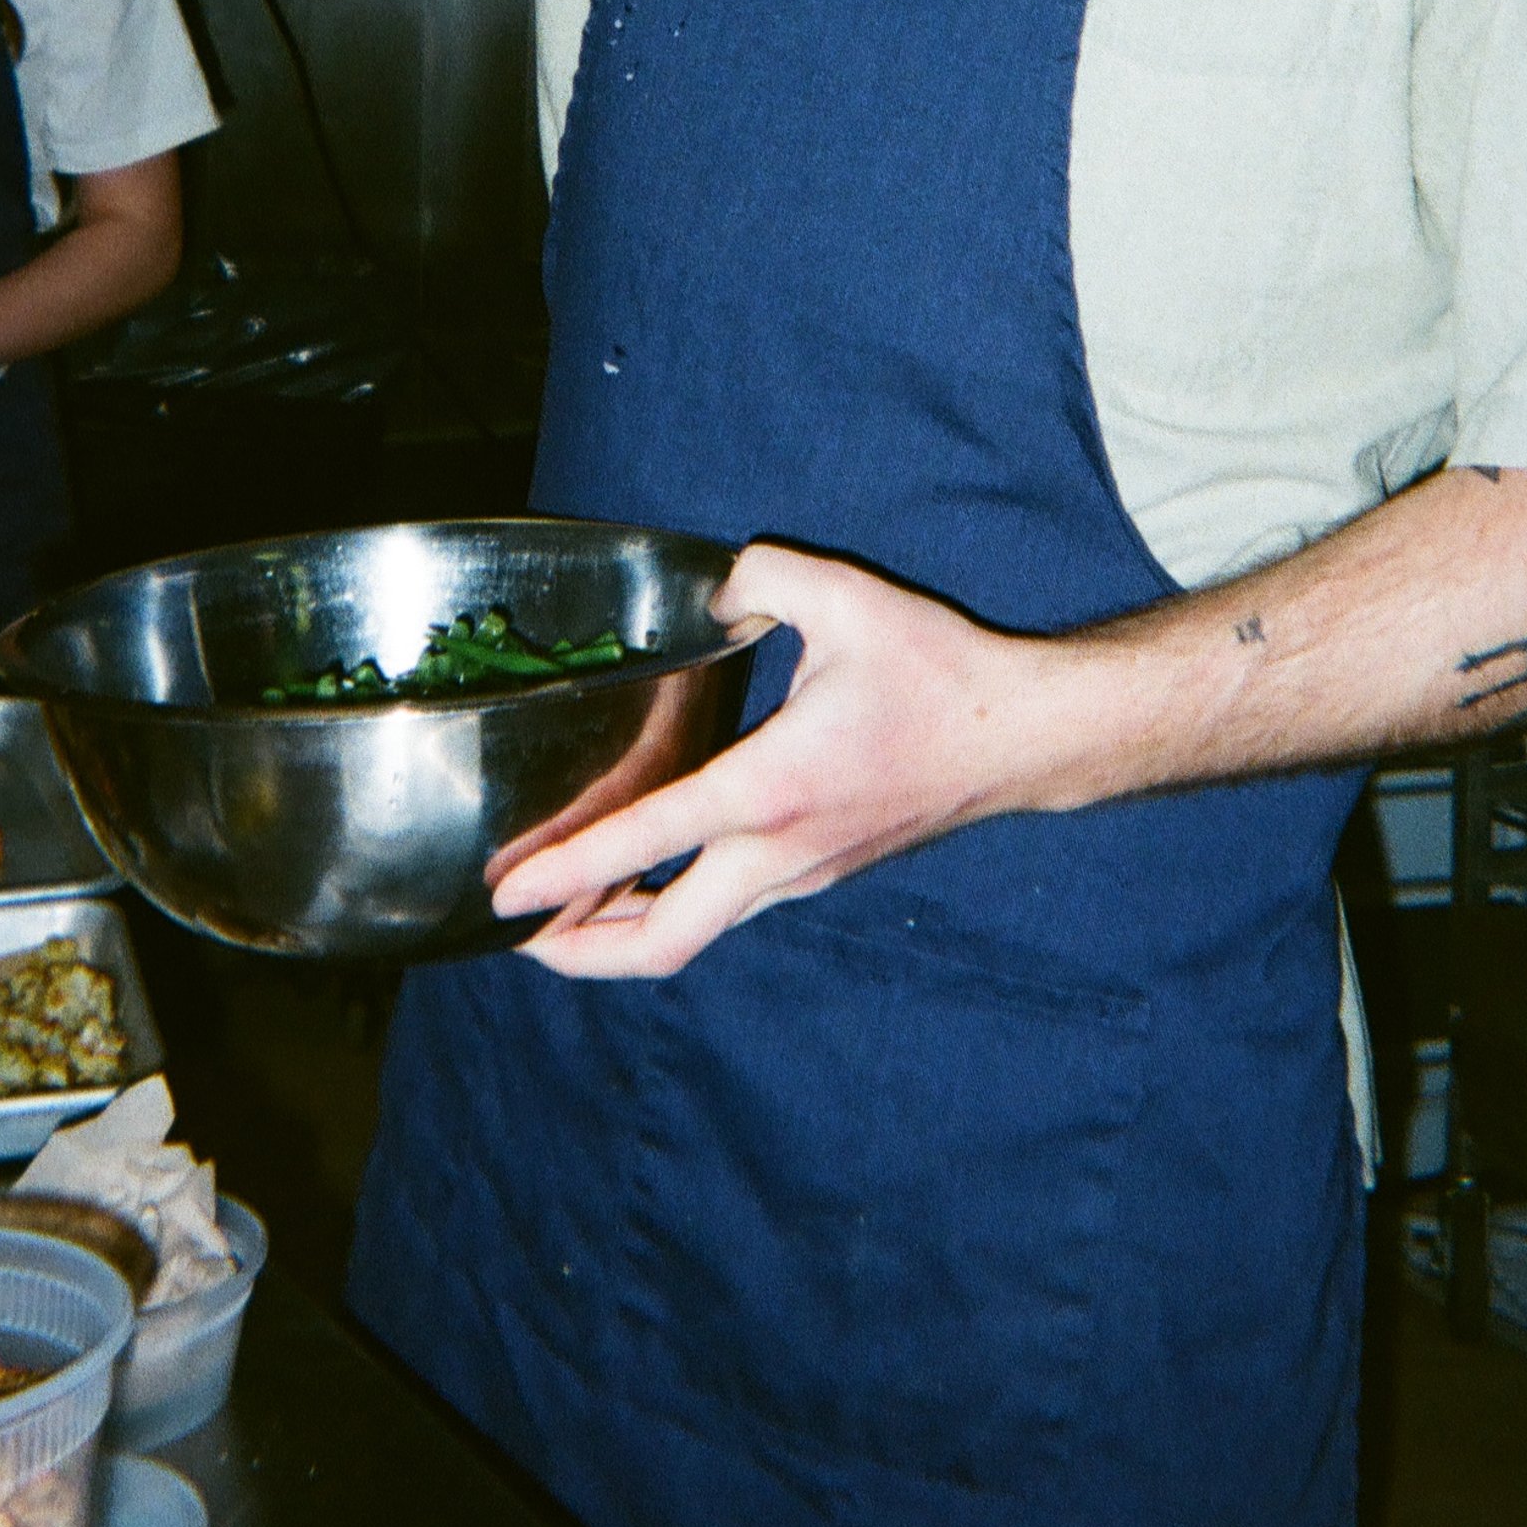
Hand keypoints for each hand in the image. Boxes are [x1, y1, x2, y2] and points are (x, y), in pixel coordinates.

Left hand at [486, 543, 1082, 977]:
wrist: (1022, 736)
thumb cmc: (939, 672)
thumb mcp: (846, 597)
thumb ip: (762, 577)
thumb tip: (715, 588)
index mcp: (771, 787)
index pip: (647, 841)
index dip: (566, 870)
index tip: (504, 893)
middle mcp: (779, 851)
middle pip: (660, 940)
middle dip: (579, 949)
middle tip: (521, 929)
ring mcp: (802, 874)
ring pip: (695, 934)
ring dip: (624, 934)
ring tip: (566, 913)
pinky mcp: (822, 872)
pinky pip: (730, 908)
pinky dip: (675, 905)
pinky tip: (654, 874)